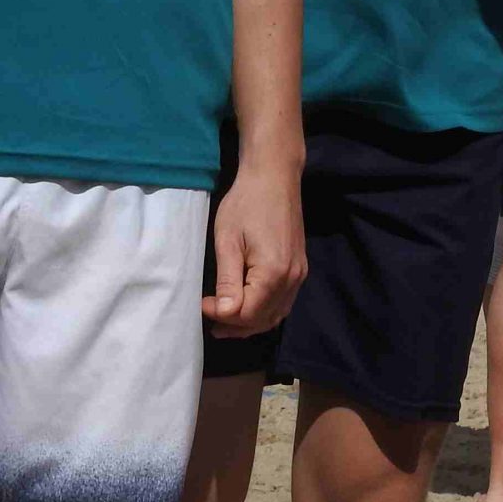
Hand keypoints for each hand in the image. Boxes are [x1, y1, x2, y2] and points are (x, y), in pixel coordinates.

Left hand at [202, 157, 305, 338]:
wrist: (274, 176)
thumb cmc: (246, 203)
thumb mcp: (228, 240)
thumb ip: (227, 280)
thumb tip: (223, 313)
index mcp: (273, 272)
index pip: (246, 313)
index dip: (221, 315)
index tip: (202, 304)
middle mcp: (292, 278)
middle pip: (263, 319)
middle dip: (235, 325)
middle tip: (210, 320)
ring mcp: (299, 274)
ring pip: (276, 314)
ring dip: (250, 322)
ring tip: (225, 320)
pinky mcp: (300, 267)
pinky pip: (284, 302)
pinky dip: (265, 311)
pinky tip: (248, 306)